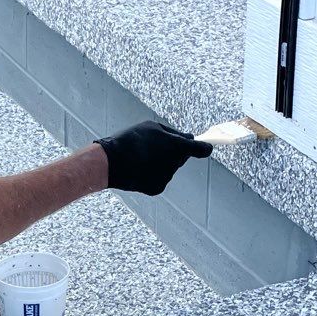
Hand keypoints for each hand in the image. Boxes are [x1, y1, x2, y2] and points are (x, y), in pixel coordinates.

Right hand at [96, 120, 211, 196]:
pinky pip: (160, 178)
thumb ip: (174, 133)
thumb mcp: (152, 127)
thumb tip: (188, 138)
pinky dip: (152, 173)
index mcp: (177, 147)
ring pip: (169, 168)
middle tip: (154, 146)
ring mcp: (167, 178)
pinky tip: (139, 167)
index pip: (201, 149)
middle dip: (173, 152)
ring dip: (161, 162)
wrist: (110, 163)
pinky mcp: (157, 188)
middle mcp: (175, 164)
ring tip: (141, 156)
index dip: (204, 147)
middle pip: (181, 157)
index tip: (206, 147)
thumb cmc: (130, 140)